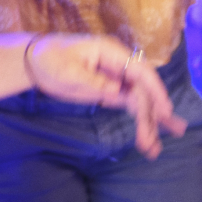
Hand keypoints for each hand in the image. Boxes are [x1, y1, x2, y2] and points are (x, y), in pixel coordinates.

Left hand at [26, 34, 187, 157]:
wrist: (36, 62)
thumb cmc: (50, 58)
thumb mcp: (67, 71)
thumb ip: (93, 81)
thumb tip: (116, 91)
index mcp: (111, 52)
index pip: (140, 71)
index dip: (154, 89)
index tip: (165, 109)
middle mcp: (119, 65)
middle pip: (142, 90)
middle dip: (151, 116)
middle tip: (152, 141)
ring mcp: (117, 79)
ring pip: (140, 101)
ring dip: (148, 123)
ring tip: (152, 149)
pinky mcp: (112, 91)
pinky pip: (131, 106)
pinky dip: (140, 122)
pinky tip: (147, 139)